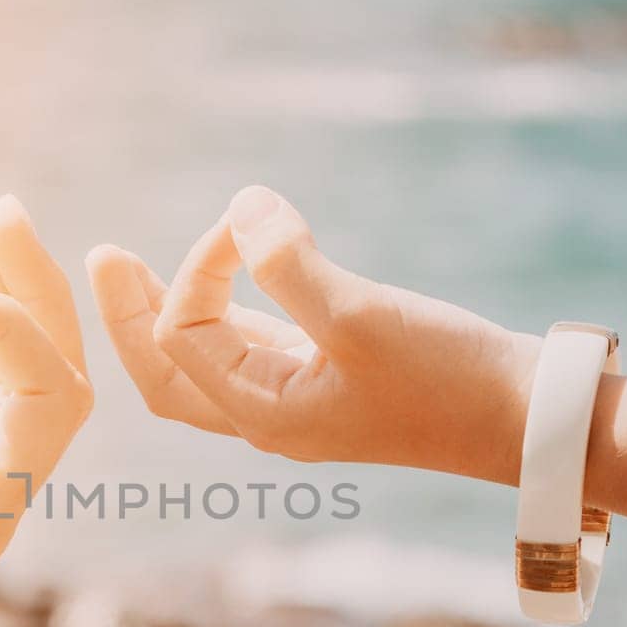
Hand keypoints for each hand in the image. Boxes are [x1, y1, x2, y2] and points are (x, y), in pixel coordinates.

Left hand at [86, 185, 537, 483]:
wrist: (522, 419)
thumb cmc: (446, 378)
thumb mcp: (361, 316)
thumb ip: (290, 264)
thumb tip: (241, 207)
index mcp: (261, 414)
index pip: (185, 336)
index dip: (197, 270)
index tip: (246, 225)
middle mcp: (265, 416)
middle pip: (165, 376)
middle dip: (128, 319)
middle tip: (104, 259)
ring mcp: (294, 400)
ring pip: (202, 362)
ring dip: (166, 313)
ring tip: (130, 268)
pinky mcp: (324, 379)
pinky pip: (247, 347)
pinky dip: (220, 311)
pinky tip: (217, 277)